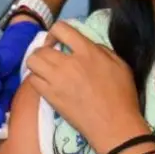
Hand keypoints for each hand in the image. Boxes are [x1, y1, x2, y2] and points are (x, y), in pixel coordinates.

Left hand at [24, 22, 146, 153]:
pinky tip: (45, 83)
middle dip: (44, 49)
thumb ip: (102, 50)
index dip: (55, 32)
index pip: (61, 29)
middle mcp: (68, 62)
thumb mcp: (120, 64)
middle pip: (41, 47)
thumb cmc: (122, 96)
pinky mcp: (50, 97)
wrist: (114, 125)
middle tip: (51, 57)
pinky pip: (32, 80)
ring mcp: (56, 80)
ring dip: (37, 63)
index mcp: (87, 51)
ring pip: (32, 62)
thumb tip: (87, 45)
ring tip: (45, 69)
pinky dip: (36, 79)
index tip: (58, 41)